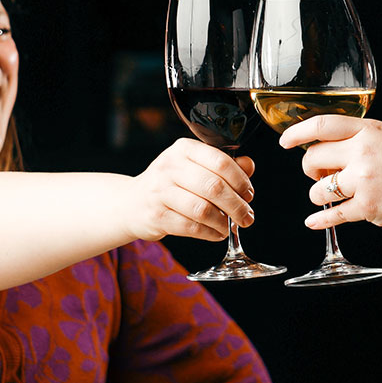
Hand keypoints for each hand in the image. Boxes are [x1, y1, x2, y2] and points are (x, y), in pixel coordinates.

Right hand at [126, 138, 256, 241]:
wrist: (132, 202)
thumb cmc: (170, 183)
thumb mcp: (194, 166)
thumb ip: (223, 165)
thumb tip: (248, 165)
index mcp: (183, 149)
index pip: (220, 161)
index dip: (241, 180)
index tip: (248, 194)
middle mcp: (169, 167)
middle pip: (214, 187)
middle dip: (237, 205)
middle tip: (247, 216)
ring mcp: (160, 191)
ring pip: (203, 209)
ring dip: (224, 222)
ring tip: (231, 226)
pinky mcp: (157, 216)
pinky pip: (191, 227)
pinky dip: (210, 233)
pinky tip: (216, 233)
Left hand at [278, 116, 381, 230]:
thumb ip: (358, 137)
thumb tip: (323, 147)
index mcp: (368, 131)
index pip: (322, 125)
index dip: (297, 132)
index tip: (284, 141)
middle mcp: (364, 153)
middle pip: (313, 158)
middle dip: (310, 169)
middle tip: (319, 174)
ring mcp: (365, 181)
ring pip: (318, 189)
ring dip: (318, 195)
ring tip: (332, 195)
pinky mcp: (368, 207)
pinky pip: (332, 215)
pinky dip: (319, 220)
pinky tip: (314, 221)